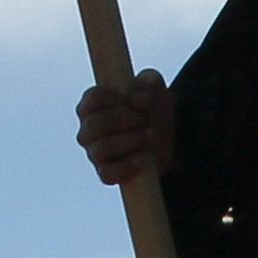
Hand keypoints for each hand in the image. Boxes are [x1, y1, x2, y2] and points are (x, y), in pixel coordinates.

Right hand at [75, 71, 173, 186]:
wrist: (169, 138)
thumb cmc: (153, 108)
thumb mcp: (156, 87)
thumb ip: (148, 83)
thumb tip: (136, 100)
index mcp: (93, 104)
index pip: (92, 99)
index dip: (114, 99)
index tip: (132, 100)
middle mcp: (88, 129)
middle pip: (95, 124)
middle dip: (125, 120)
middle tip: (145, 119)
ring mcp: (94, 152)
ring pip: (100, 149)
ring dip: (130, 141)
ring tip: (151, 135)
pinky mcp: (106, 173)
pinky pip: (107, 174)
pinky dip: (126, 166)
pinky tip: (143, 158)